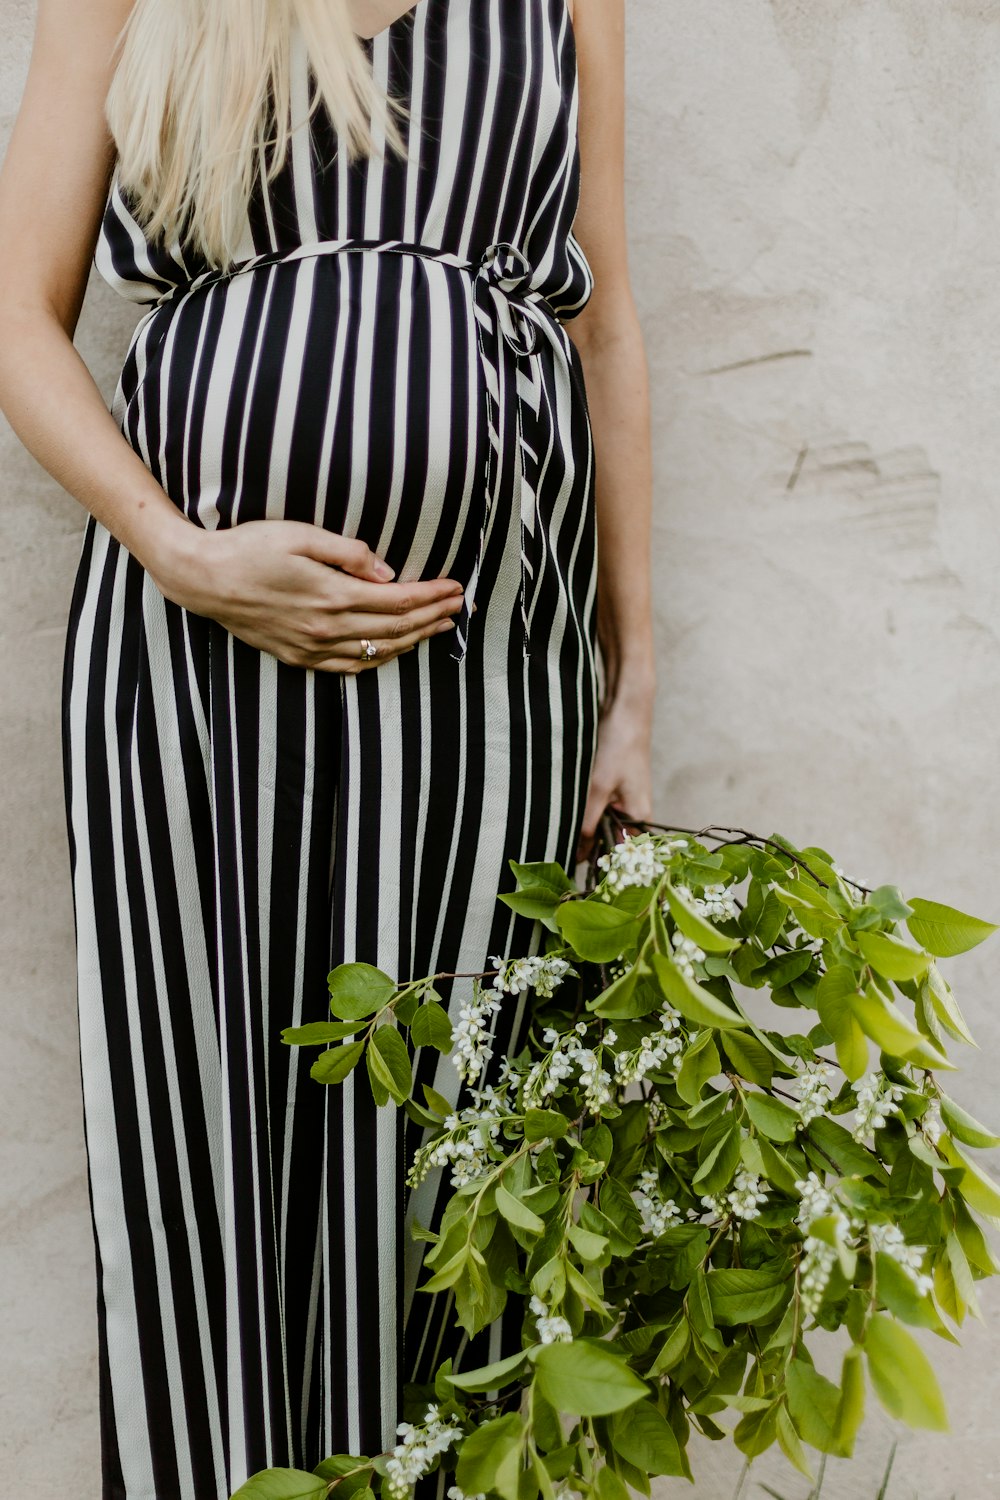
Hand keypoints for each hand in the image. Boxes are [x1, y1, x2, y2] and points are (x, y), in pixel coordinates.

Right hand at [149, 518, 466, 673]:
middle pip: (396, 628)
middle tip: (459, 607)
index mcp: (333, 595)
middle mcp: (327, 628)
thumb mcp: (301, 535)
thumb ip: (349, 553)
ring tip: (439, 628)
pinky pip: (350, 666)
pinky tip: (395, 649)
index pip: (398, 600)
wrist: (204, 579)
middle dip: (433, 617)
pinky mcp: (299, 657)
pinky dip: (379, 659)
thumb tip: (387, 572)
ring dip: (414, 640)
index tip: (455, 588)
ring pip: (377, 650)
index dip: (432, 595)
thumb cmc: (250, 548)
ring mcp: (313, 648)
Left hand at [575, 688, 654, 864]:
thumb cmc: (620, 746)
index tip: (571, 870)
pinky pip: (598, 809)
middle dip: (586, 845)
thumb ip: (588, 821)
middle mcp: (636, 814)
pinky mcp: (614, 789)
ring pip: (601, 824)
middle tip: (558, 852)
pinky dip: (584, 811)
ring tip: (558, 833)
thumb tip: (577, 852)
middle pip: (609, 840)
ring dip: (583, 827)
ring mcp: (625, 801)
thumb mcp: (599, 787)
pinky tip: (566, 813)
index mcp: (640, 818)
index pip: (619, 854)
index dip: (598, 863)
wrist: (626, 710)